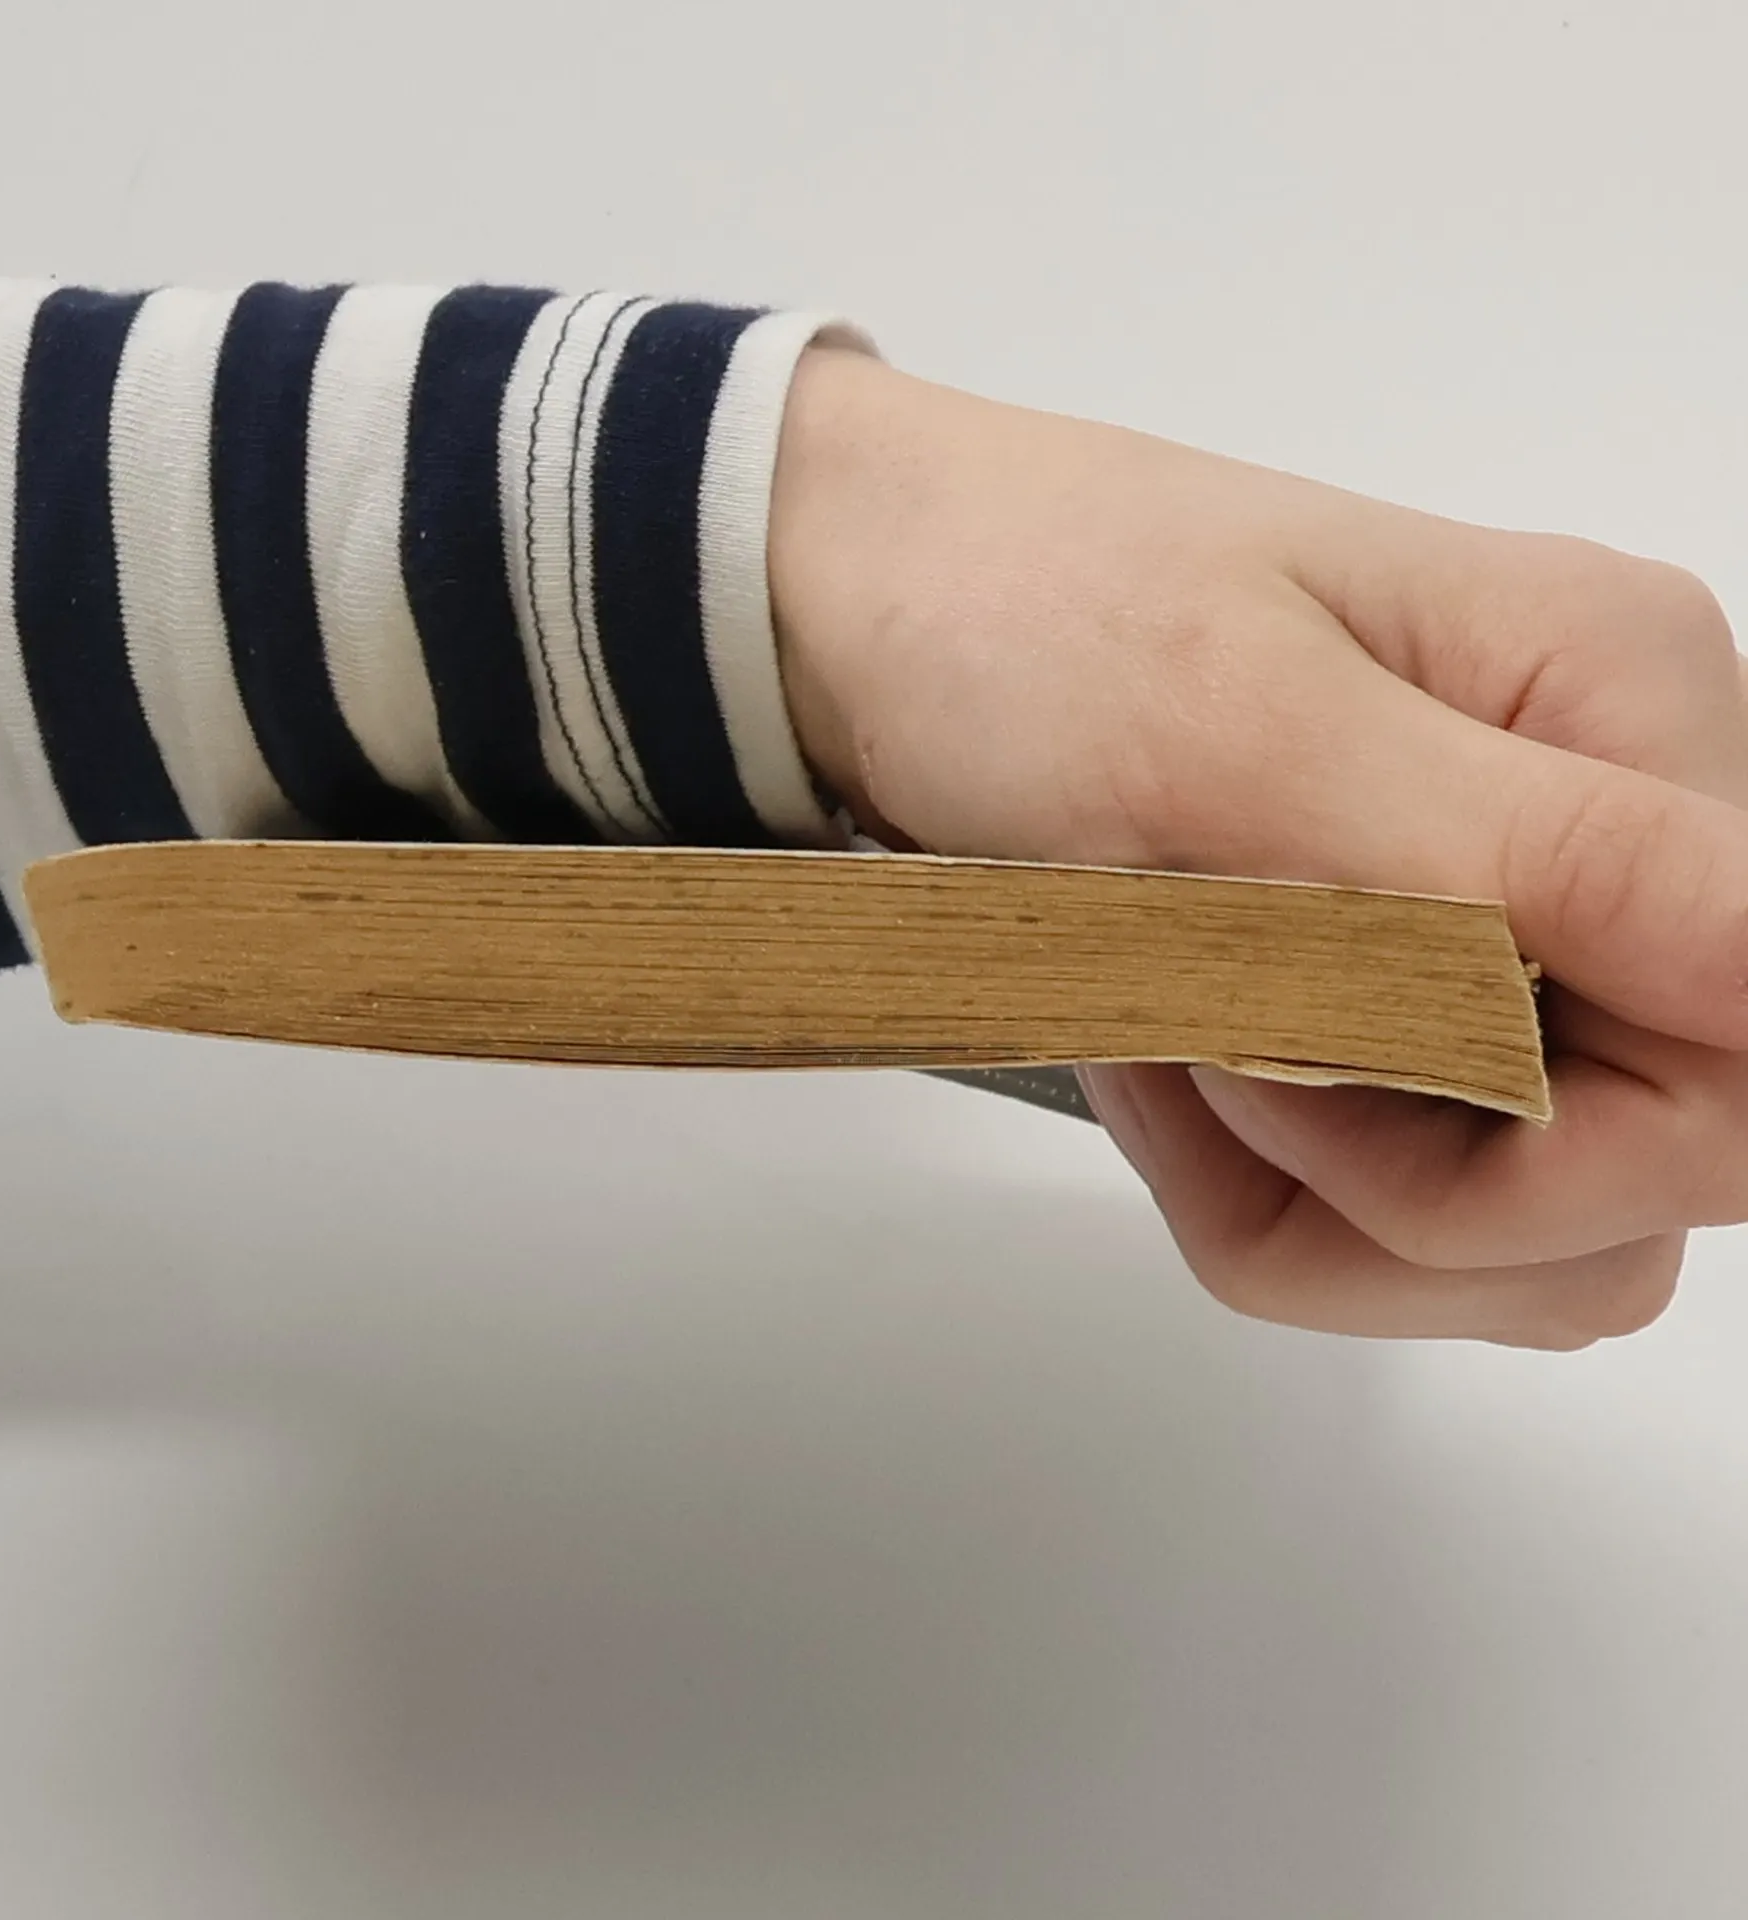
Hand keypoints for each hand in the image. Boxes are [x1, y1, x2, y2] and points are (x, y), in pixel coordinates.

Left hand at [769, 346, 1747, 1347]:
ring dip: (1320, 1197)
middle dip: (1399, 1186)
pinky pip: (1398, 1206)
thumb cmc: (1022, 616)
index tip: (1311, 1077)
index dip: (1552, 1163)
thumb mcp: (1251, 737)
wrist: (863, 615)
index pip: (1742, 1073)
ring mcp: (1504, 938)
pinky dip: (1266, 1185)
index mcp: (1624, 715)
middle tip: (1203, 1045)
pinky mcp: (1403, 1010)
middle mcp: (1603, 835)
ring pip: (1516, 1234)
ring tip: (1167, 1040)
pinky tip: (1163, 1061)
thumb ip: (1538, 866)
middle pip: (1630, 1186)